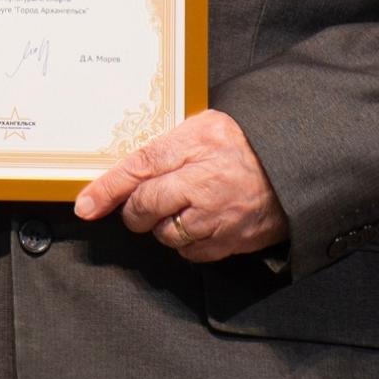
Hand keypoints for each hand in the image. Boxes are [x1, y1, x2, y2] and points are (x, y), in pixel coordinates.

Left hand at [73, 109, 288, 263]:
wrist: (293, 167)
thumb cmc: (245, 144)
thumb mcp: (204, 126)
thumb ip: (167, 144)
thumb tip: (128, 169)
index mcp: (195, 144)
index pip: (139, 167)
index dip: (107, 189)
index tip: (85, 206)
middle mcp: (204, 182)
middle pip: (146, 206)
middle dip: (135, 211)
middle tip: (142, 206)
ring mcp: (217, 216)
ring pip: (165, 234)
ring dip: (163, 226)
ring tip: (180, 209)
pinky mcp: (231, 241)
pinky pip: (191, 252)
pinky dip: (187, 243)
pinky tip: (198, 225)